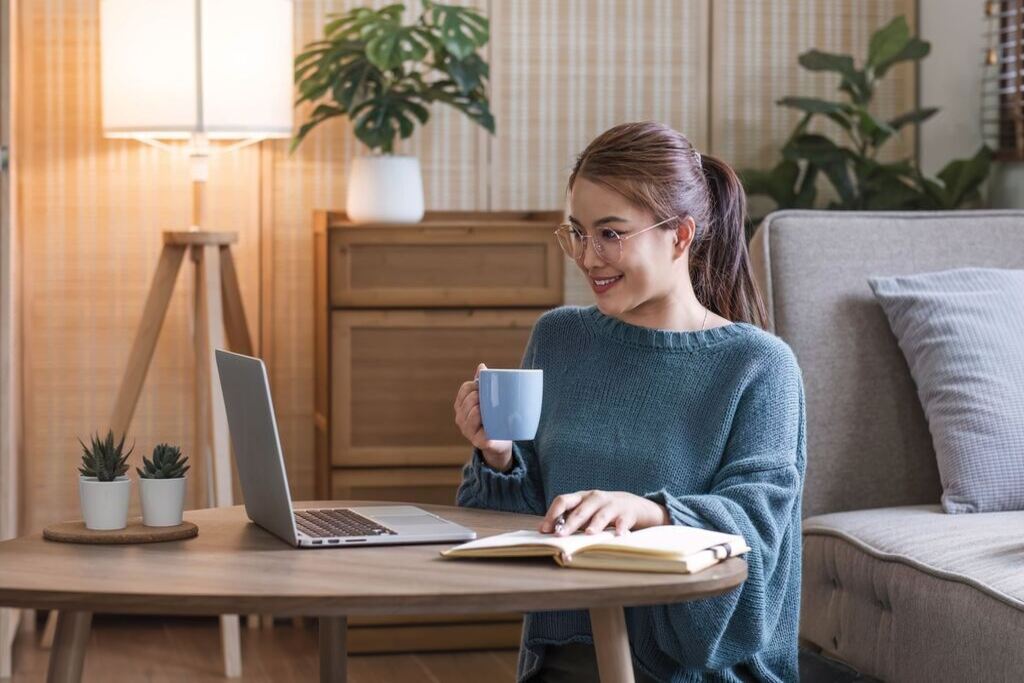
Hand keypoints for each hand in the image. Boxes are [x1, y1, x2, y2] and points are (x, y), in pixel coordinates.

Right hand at [454, 363, 513, 470]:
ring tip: (489, 409)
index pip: (465, 389)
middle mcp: (461, 418)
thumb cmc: (494, 417)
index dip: (474, 385)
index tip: (485, 385)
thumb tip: (481, 366)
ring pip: (472, 414)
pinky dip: (482, 424)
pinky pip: (477, 431)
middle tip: (490, 397)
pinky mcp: (478, 441)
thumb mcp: (489, 400)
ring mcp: (468, 431)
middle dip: (478, 396)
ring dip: (480, 409)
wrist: (501, 442)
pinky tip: (487, 422)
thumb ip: (484, 384)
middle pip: (468, 400)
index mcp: (462, 406)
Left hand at [539, 490, 669, 535]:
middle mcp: (595, 498)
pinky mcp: (627, 513)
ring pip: (601, 515)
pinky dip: (621, 528)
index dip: (552, 514)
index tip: (544, 530)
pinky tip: (619, 535)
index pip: (563, 501)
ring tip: (589, 534)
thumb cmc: (603, 511)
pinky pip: (623, 521)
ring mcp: (612, 505)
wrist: (634, 505)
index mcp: (581, 497)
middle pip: (580, 510)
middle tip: (561, 535)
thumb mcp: (586, 511)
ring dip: (594, 524)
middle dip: (569, 523)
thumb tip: (547, 532)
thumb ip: (570, 519)